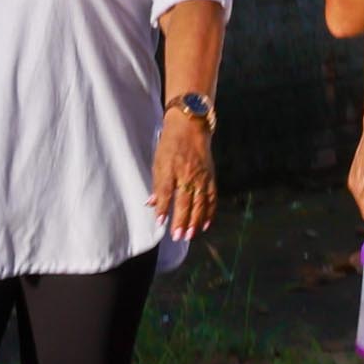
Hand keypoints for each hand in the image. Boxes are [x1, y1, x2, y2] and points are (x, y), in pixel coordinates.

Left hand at [150, 109, 216, 240]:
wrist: (191, 127)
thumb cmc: (170, 145)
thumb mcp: (158, 162)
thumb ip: (157, 184)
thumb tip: (152, 203)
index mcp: (171, 169)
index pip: (166, 192)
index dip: (164, 208)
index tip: (161, 223)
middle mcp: (187, 174)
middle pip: (185, 201)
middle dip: (181, 220)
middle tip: (178, 236)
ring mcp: (201, 177)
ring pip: (200, 203)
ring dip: (195, 221)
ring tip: (190, 235)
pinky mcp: (210, 178)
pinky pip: (211, 198)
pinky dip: (210, 212)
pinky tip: (206, 225)